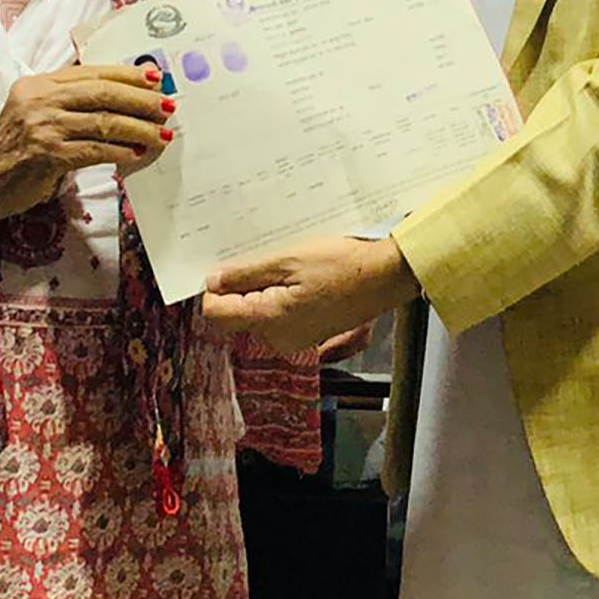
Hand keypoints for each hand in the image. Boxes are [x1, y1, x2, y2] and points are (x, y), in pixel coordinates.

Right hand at [0, 65, 172, 225]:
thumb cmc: (15, 148)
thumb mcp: (36, 112)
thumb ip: (72, 100)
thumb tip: (125, 95)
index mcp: (39, 83)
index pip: (93, 72)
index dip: (128, 75)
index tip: (155, 79)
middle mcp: (39, 100)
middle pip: (103, 93)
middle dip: (141, 100)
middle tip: (167, 107)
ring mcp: (42, 127)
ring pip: (103, 122)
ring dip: (139, 129)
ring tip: (161, 135)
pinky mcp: (46, 155)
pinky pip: (94, 151)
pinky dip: (119, 152)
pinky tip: (136, 154)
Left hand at [203, 236, 419, 356]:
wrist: (385, 277)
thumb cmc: (343, 265)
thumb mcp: (289, 259)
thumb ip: (246, 274)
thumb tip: (213, 282)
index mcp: (270, 320)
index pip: (216, 313)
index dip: (215, 288)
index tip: (230, 266)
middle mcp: (278, 338)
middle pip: (237, 314)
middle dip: (245, 287)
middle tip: (270, 260)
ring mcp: (294, 339)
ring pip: (258, 313)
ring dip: (265, 289)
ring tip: (292, 267)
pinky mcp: (307, 335)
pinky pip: (279, 316)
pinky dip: (282, 297)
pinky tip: (303, 278)